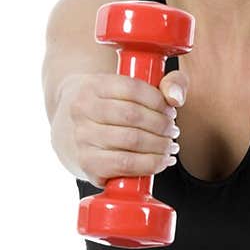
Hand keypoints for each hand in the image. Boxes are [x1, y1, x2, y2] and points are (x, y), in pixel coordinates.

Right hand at [53, 70, 183, 186]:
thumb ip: (164, 84)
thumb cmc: (111, 109)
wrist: (74, 132)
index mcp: (92, 85)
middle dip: (162, 125)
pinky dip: (151, 164)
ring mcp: (82, 138)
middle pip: (133, 116)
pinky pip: (126, 164)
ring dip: (160, 145)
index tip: (170, 110)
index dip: (158, 101)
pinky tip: (161, 161)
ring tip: (170, 146)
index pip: (132, 88)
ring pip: (132, 141)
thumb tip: (175, 98)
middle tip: (173, 131)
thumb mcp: (129, 89)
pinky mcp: (88, 163)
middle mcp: (82, 110)